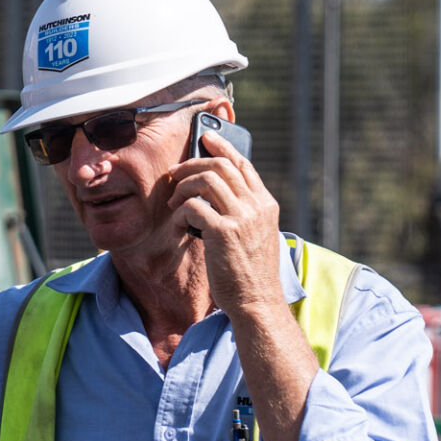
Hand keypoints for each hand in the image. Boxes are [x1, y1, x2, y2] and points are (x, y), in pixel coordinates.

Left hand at [167, 130, 284, 315]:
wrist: (257, 301)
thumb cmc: (250, 271)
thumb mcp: (257, 234)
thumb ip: (244, 211)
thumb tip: (218, 192)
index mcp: (266, 204)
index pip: (243, 164)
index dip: (222, 148)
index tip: (205, 139)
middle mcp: (257, 206)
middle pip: (222, 166)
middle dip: (193, 164)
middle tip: (175, 173)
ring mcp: (242, 218)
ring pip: (206, 180)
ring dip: (184, 186)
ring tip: (174, 200)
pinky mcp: (223, 233)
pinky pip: (193, 206)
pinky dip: (181, 211)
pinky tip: (180, 223)